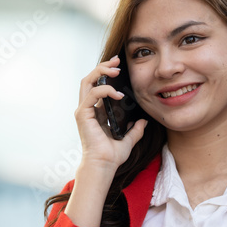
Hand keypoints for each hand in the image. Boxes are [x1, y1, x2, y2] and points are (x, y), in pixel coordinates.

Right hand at [74, 55, 147, 173]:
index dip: (107, 73)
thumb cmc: (112, 155)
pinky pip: (92, 94)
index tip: (120, 66)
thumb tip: (144, 121)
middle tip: (117, 61)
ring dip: (101, 72)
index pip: (97, 85)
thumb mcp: (129, 139)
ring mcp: (83, 110)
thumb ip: (135, 130)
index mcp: (96, 112)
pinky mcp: (83, 114)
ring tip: (115, 70)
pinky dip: (105, 90)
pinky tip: (117, 93)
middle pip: (89, 78)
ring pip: (87, 81)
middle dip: (103, 66)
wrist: (104, 166)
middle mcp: (87, 108)